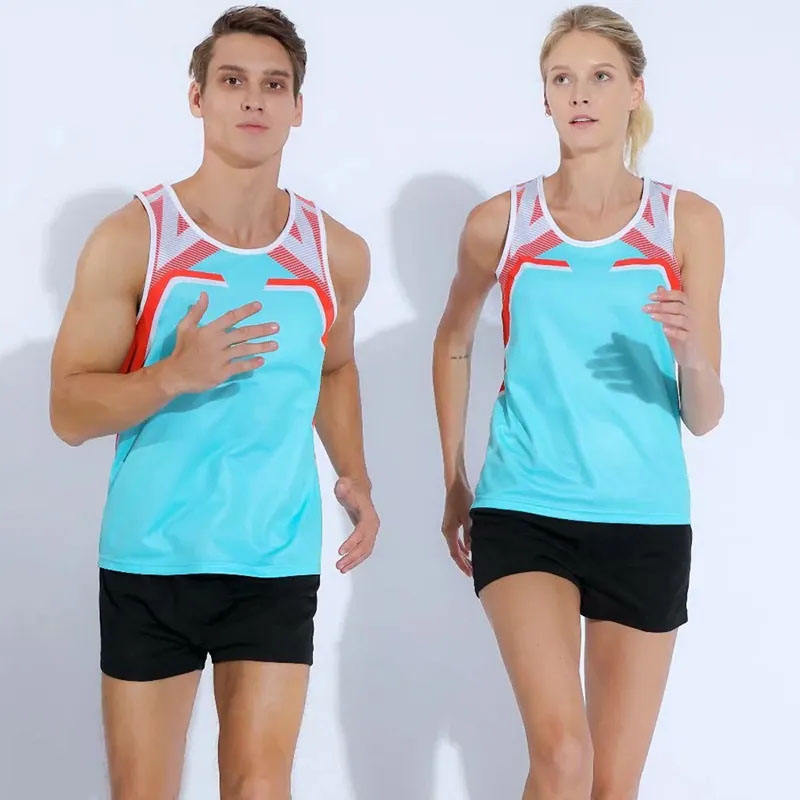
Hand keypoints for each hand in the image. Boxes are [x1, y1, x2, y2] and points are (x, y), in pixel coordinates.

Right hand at [161, 291, 279, 394]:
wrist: (175, 374)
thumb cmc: (182, 350)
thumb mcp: (185, 327)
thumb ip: (196, 311)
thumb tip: (204, 294)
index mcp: (209, 330)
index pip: (230, 317)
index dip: (245, 310)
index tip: (259, 306)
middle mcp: (217, 342)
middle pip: (243, 334)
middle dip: (261, 329)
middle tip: (276, 327)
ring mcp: (220, 358)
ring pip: (245, 350)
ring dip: (261, 347)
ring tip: (275, 344)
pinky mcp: (222, 372)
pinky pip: (240, 366)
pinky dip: (251, 363)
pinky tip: (262, 361)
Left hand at [334, 477, 379, 572]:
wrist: (358, 489)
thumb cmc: (351, 488)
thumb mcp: (345, 485)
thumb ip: (343, 487)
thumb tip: (342, 485)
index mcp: (368, 515)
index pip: (361, 531)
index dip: (352, 542)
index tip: (341, 551)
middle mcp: (372, 525)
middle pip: (365, 545)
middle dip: (352, 557)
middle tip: (339, 565)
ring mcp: (371, 531)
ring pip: (365, 551)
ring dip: (354, 561)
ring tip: (341, 568)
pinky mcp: (367, 536)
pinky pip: (364, 551)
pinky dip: (356, 559)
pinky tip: (346, 565)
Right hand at [441, 476, 472, 576]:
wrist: (456, 486)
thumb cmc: (462, 499)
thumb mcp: (468, 517)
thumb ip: (469, 534)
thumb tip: (471, 549)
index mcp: (449, 531)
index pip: (455, 553)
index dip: (462, 564)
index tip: (470, 573)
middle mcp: (447, 531)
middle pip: (454, 552)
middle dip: (463, 563)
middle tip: (472, 573)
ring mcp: (449, 527)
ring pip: (455, 546)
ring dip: (463, 556)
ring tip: (471, 564)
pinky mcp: (452, 523)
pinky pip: (456, 539)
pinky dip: (462, 547)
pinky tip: (469, 551)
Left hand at [642, 285, 705, 368]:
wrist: (693, 359)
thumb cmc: (682, 337)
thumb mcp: (672, 319)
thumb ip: (666, 304)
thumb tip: (659, 288)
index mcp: (688, 310)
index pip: (680, 297)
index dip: (666, 295)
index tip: (650, 296)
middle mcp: (692, 317)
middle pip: (679, 307)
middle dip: (661, 306)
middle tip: (645, 307)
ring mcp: (693, 329)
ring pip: (681, 319)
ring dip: (665, 316)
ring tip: (651, 316)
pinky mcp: (692, 341)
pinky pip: (684, 334)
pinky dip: (675, 331)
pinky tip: (664, 330)